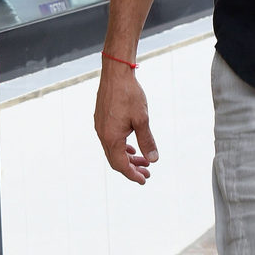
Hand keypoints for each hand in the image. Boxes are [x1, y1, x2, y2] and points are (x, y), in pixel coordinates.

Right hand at [94, 63, 158, 183]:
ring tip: (143, 161)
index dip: (133, 175)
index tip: (144, 180)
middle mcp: (103, 134)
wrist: (116, 73)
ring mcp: (100, 127)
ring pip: (113, 150)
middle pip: (115, 160)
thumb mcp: (142, 119)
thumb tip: (153, 160)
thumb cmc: (129, 94)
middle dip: (131, 169)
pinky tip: (132, 148)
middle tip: (147, 173)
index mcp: (111, 137)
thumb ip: (147, 141)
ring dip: (128, 158)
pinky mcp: (101, 120)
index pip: (121, 165)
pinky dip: (122, 147)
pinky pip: (110, 141)